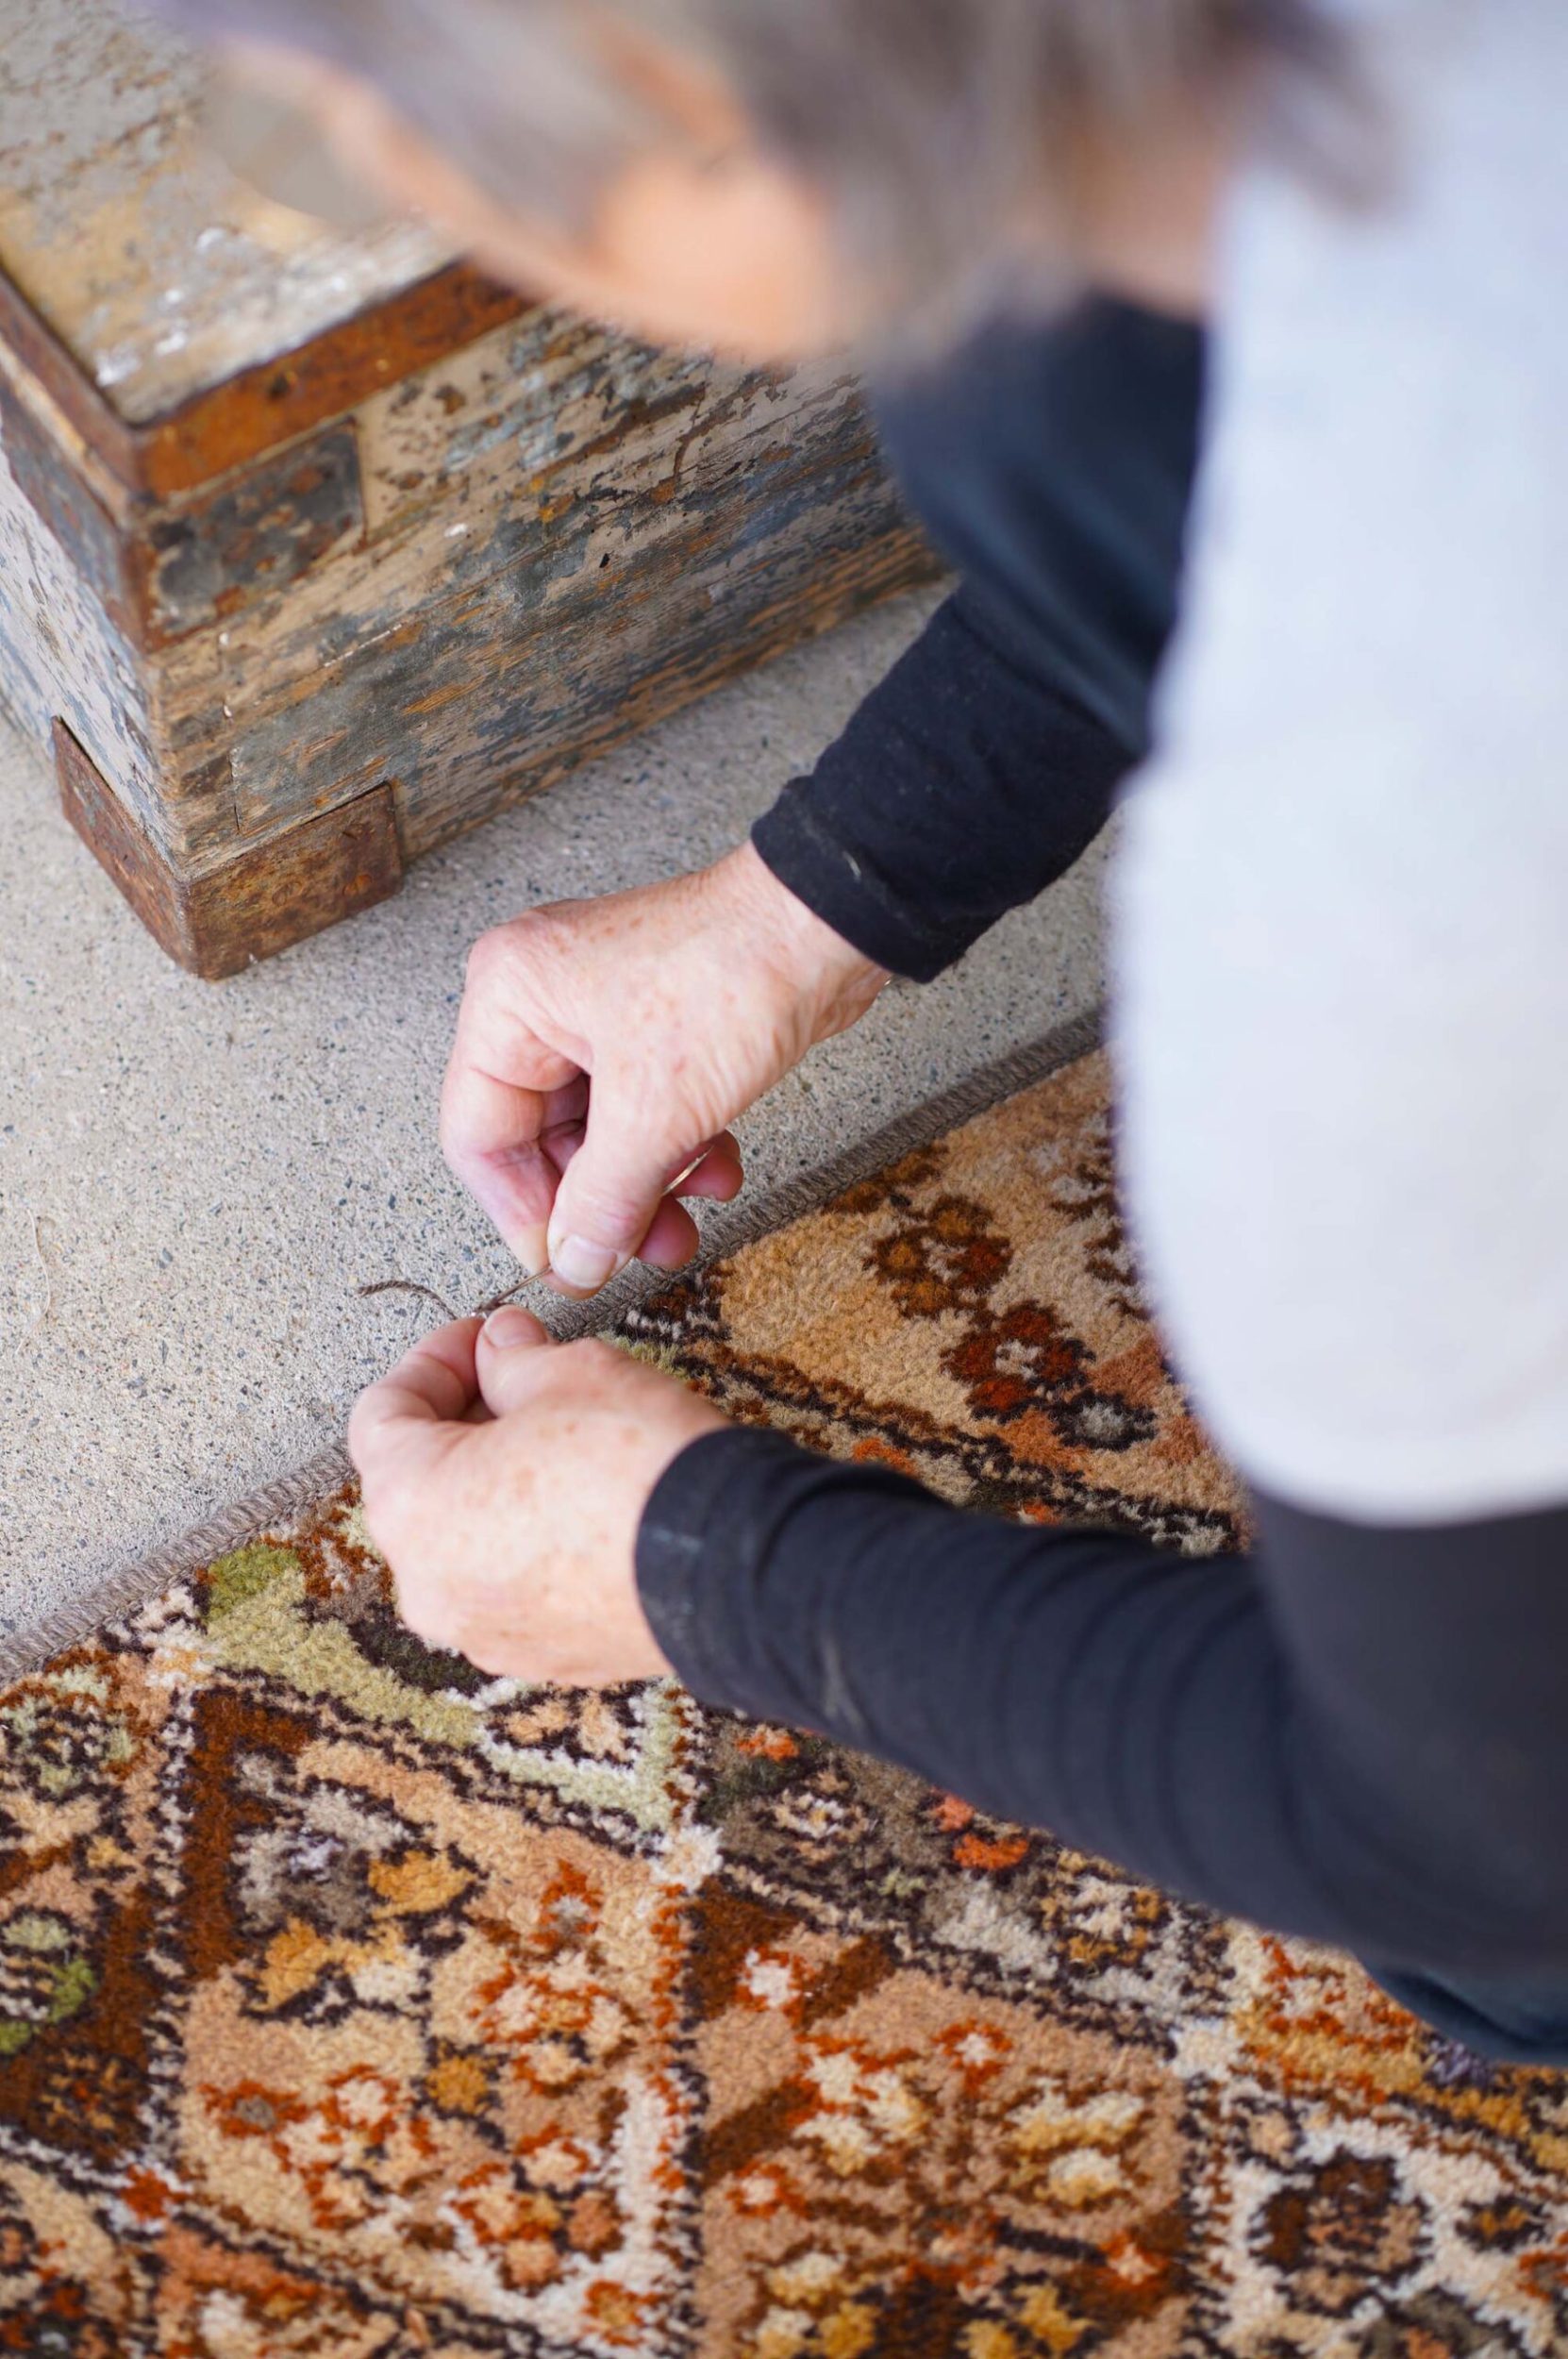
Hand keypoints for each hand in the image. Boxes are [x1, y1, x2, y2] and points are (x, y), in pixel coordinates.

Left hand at [347, 1307, 726, 1685]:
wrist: (734, 1565)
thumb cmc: (642, 1469)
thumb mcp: (572, 1374)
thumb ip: (515, 1358)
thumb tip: (501, 1347)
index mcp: (412, 1506)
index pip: (380, 1415)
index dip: (432, 1359)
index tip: (478, 1338)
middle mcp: (430, 1585)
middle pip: (418, 1483)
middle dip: (464, 1422)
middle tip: (521, 1378)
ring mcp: (485, 1632)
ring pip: (465, 1542)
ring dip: (496, 1485)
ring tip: (561, 1439)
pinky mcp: (544, 1657)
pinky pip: (513, 1588)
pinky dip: (531, 1543)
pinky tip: (586, 1505)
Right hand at [442, 842, 886, 1294]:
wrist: (826, 926)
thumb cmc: (732, 973)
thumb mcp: (654, 1114)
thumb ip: (603, 1201)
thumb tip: (574, 1261)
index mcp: (509, 1000)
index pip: (479, 1135)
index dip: (521, 1212)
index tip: (564, 1264)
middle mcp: (541, 999)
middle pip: (542, 1139)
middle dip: (597, 1203)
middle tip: (635, 1253)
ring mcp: (598, 1009)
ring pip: (599, 1132)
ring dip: (644, 1185)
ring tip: (684, 1225)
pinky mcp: (653, 1024)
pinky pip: (643, 1110)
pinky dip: (675, 1149)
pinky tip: (716, 1172)